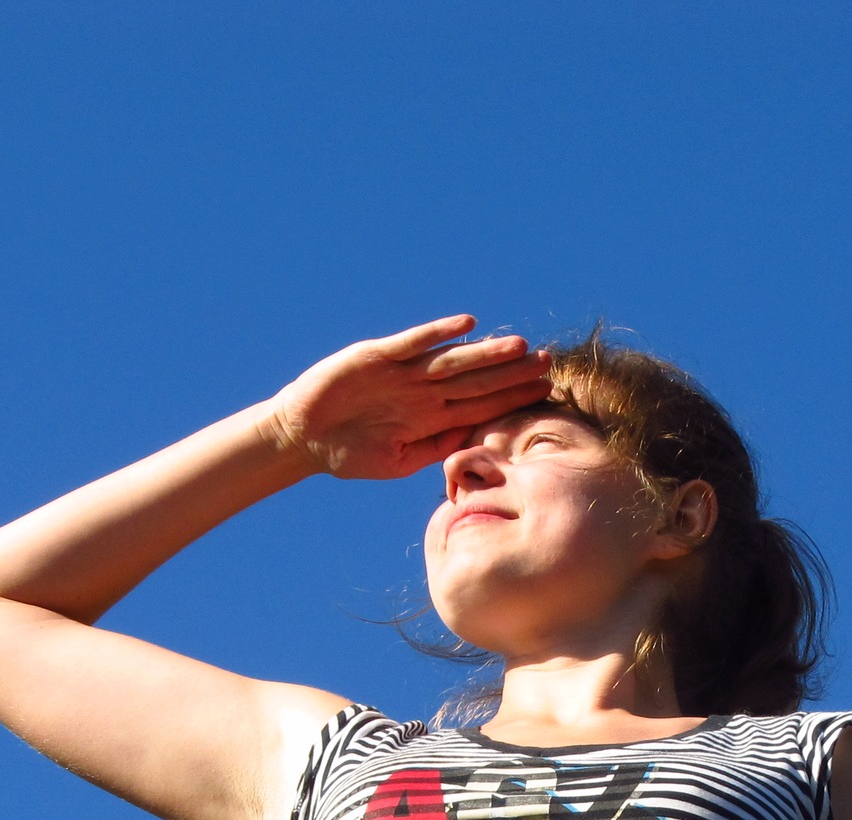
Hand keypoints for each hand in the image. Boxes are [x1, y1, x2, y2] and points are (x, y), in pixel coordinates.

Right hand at [264, 316, 552, 481]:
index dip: (513, 399)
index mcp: (431, 417)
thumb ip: (436, 448)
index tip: (545, 393)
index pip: (481, 405)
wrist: (303, 437)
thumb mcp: (398, 461)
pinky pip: (414, 342)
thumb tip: (477, 442)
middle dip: (511, 372)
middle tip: (548, 363)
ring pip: (453, 359)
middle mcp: (423, 391)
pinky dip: (438, 333)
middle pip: (476, 379)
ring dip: (486, 352)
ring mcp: (403, 371)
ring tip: (520, 345)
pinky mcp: (378, 354)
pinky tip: (467, 325)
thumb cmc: (350, 454)